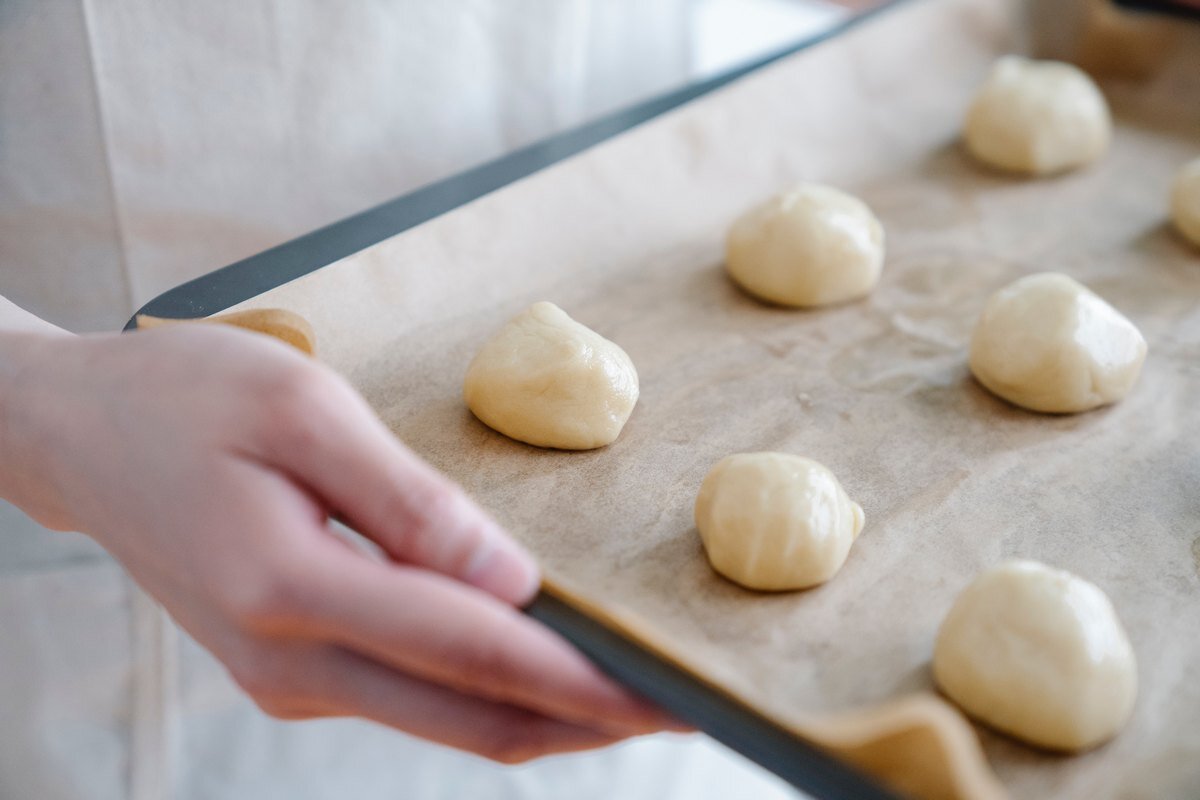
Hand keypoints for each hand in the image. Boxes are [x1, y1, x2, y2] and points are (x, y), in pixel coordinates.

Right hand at [0, 324, 674, 761]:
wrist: (83, 435)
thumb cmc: (186, 398)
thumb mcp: (303, 412)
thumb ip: (408, 503)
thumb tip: (509, 579)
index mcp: (292, 591)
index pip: (474, 653)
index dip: (583, 677)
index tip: (670, 688)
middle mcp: (292, 663)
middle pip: (474, 719)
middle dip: (589, 719)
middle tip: (684, 705)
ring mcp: (290, 677)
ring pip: (450, 722)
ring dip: (548, 714)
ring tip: (635, 691)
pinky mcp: (294, 668)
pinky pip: (416, 698)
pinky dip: (492, 691)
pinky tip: (543, 666)